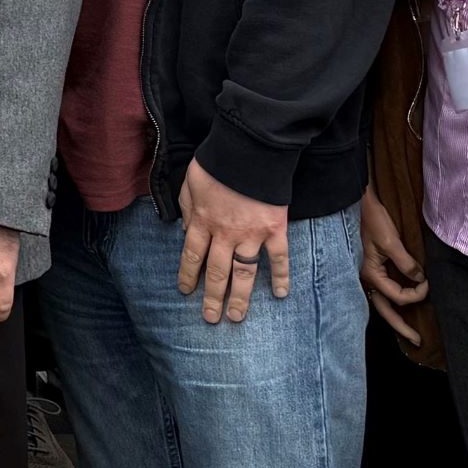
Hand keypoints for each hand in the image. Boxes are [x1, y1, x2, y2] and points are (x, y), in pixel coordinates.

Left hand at [176, 159, 291, 324]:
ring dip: (240, 297)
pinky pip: (278, 258)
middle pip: (217, 272)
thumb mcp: (190, 182)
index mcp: (202, 221)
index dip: (188, 275)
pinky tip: (280, 294)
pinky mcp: (274, 229)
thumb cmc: (217, 162)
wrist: (249, 149)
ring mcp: (251, 234)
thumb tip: (186, 228)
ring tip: (237, 317)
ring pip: (244, 273)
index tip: (186, 292)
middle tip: (211, 319)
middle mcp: (225, 234)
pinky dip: (281, 276)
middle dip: (212, 297)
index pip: (192, 256)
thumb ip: (187, 207)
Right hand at [357, 187, 428, 349]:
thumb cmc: (371, 218)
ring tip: (410, 331)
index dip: (416, 294)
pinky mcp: (370, 268)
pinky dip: (392, 302)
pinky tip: (400, 307)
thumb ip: (405, 262)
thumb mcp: (390, 240)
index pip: (398, 296)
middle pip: (385, 310)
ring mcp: (367, 274)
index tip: (428, 283)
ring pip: (382, 303)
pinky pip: (382, 292)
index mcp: (370, 273)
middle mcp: (367, 278)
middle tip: (418, 341)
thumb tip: (420, 280)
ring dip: (396, 318)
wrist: (358, 200)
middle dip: (402, 327)